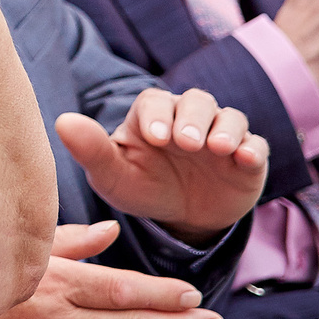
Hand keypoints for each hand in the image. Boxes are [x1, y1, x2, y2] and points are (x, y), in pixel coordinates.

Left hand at [55, 90, 266, 240]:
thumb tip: (62, 121)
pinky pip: (256, 145)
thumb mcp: (112, 175)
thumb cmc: (140, 186)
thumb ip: (90, 149)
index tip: (154, 138)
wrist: (180, 217)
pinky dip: (252, 149)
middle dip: (192, 119)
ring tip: (219, 148)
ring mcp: (221, 134)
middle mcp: (189, 116)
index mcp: (153, 114)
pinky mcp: (247, 156)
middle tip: (186, 142)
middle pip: (196, 102)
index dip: (156, 115)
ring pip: (229, 117)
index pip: (154, 102)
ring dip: (226, 129)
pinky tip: (244, 159)